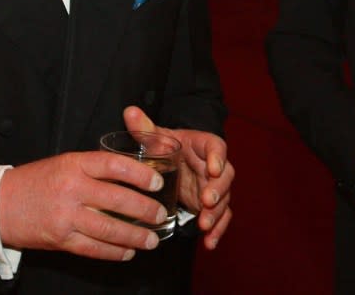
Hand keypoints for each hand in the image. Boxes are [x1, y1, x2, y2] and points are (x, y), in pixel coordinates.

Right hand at [0, 151, 168, 260]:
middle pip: (117, 199)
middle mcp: (72, 189)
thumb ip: (95, 168)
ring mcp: (66, 216)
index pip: (115, 166)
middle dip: (144, 210)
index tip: (158, 183)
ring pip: (109, 228)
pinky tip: (127, 252)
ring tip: (151, 239)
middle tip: (161, 215)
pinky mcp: (60, 239)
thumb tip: (132, 174)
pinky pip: (92, 248)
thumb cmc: (36, 181)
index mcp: (75, 165)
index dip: (140, 174)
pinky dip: (113, 252)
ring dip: (134, 236)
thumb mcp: (65, 163)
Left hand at [123, 106, 233, 249]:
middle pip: (225, 176)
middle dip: (218, 190)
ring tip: (205, 225)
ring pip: (224, 199)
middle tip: (207, 201)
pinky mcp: (211, 204)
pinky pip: (220, 217)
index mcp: (204, 145)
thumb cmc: (166, 144)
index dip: (217, 157)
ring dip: (217, 213)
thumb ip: (144, 127)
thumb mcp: (156, 136)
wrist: (173, 157)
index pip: (216, 147)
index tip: (212, 168)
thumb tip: (129, 111)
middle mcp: (214, 166)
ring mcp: (214, 187)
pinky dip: (217, 231)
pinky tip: (209, 243)